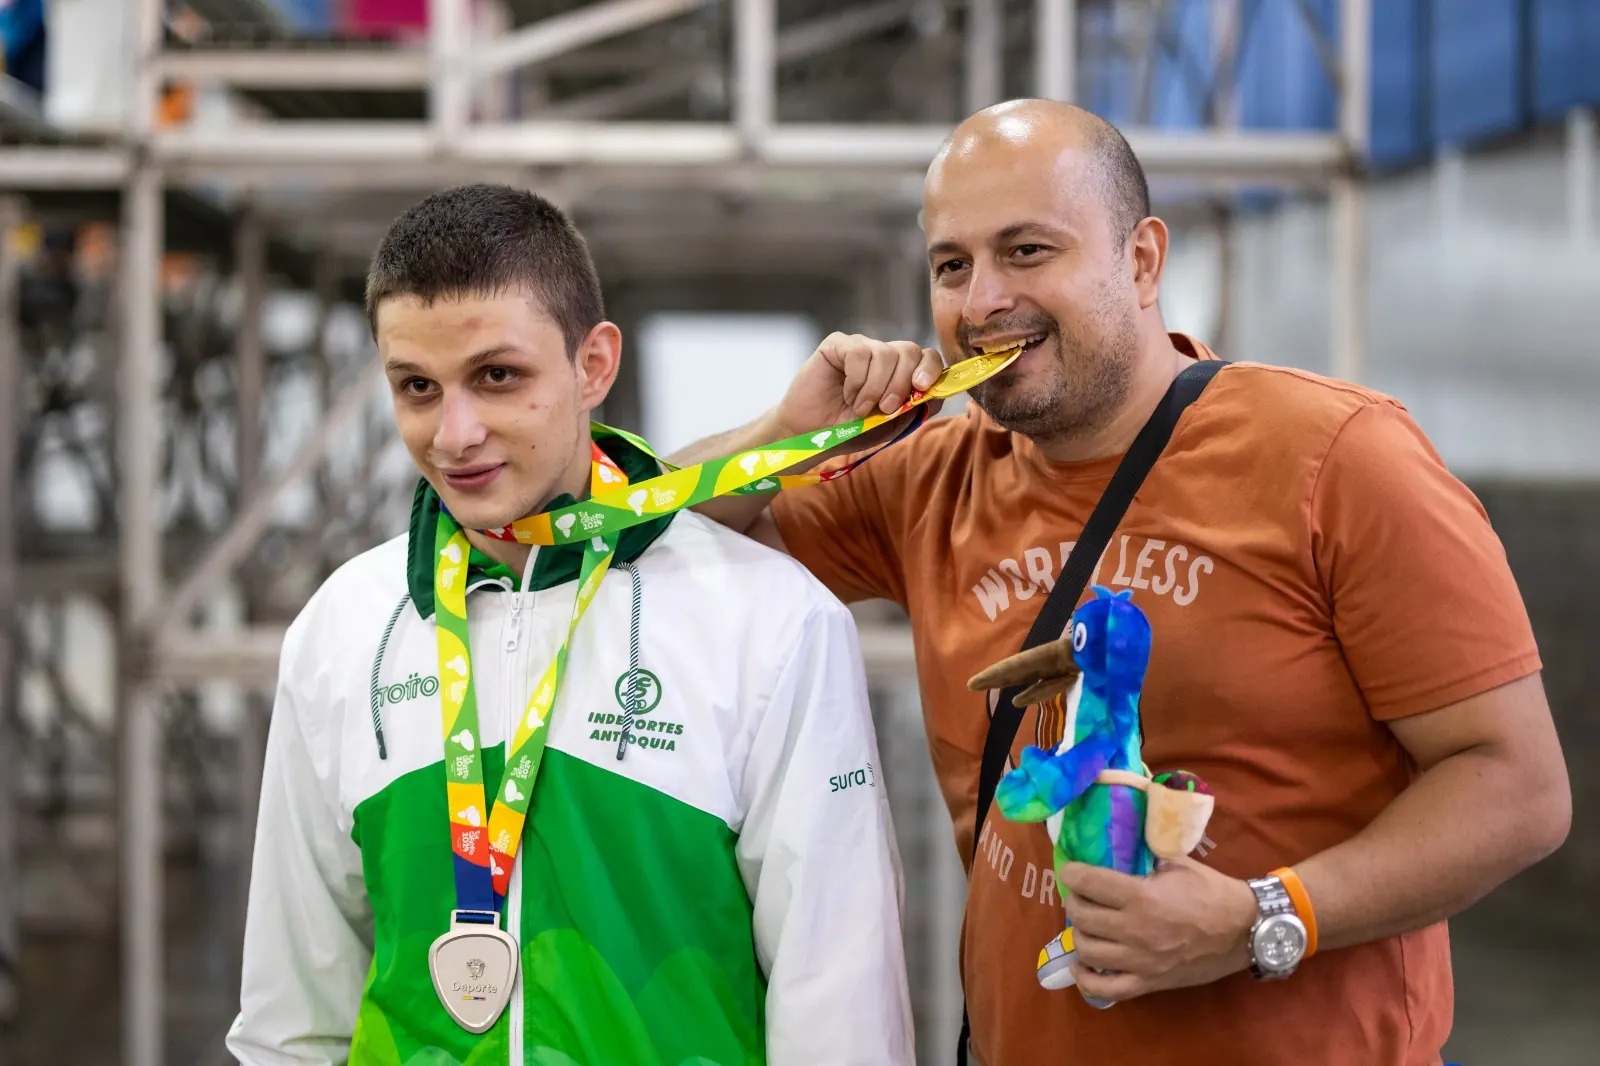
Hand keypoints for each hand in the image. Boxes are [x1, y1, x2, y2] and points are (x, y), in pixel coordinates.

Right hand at [775, 333, 944, 438]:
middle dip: (900, 383)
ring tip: (859, 408)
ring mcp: (862, 347)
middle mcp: (884, 355)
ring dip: (874, 388)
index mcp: (902, 373)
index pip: (928, 357)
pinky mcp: (838, 344)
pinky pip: (858, 353)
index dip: (930, 369)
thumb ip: (916, 408)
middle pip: (910, 351)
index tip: (920, 388)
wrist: (812, 436)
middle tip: (885, 408)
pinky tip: (846, 394)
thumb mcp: (891, 426)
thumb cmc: (851, 431)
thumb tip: (938, 392)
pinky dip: (855, 380)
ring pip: (884, 353)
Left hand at [1060, 856, 1257, 1003]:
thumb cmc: (1213, 892)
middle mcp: (1136, 931)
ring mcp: (1141, 961)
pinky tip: (1083, 965)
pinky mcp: (1149, 983)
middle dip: (1074, 901)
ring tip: (1087, 924)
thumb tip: (1118, 847)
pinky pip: (1106, 989)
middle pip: (1082, 916)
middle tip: (1081, 895)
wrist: (1246, 931)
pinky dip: (1087, 979)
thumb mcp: (1177, 863)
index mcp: (1143, 897)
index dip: (1072, 873)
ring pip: (1087, 952)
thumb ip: (1145, 857)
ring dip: (1080, 934)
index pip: (1089, 883)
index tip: (1070, 870)